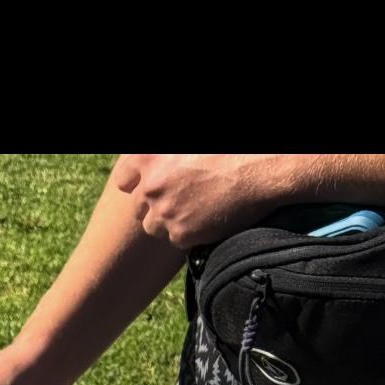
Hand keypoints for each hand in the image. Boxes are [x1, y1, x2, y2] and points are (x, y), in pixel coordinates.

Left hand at [112, 152, 283, 249]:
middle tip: (180, 197)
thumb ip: (163, 156)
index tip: (152, 184)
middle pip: (138, 207)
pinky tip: (208, 216)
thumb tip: (157, 166)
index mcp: (148, 156)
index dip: (138, 183)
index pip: (124, 180)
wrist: (260, 168)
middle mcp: (151, 185)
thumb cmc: (229, 149)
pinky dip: (189, 232)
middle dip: (155, 204)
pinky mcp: (181, 233)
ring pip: (153, 226)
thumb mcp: (186, 146)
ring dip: (168, 221)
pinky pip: (176, 239)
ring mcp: (165, 211)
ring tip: (195, 207)